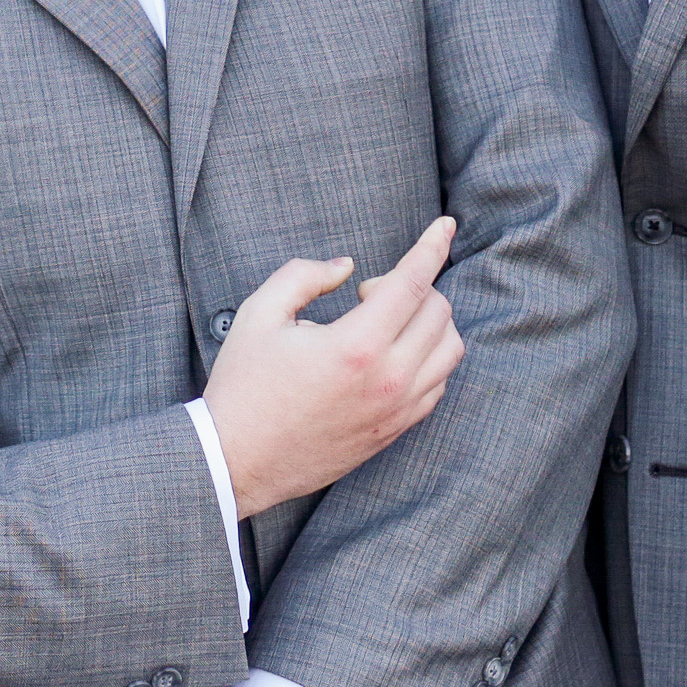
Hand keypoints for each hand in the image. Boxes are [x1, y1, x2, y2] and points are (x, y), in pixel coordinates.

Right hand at [202, 217, 461, 516]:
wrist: (235, 461)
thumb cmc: (244, 384)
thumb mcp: (259, 314)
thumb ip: (304, 275)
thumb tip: (346, 268)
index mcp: (356, 346)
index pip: (414, 281)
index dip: (433, 245)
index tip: (444, 224)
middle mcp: (388, 380)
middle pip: (438, 310)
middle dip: (413, 285)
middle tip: (366, 294)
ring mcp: (396, 410)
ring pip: (450, 349)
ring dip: (429, 321)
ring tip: (385, 323)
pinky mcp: (394, 432)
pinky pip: (438, 384)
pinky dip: (429, 358)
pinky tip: (393, 353)